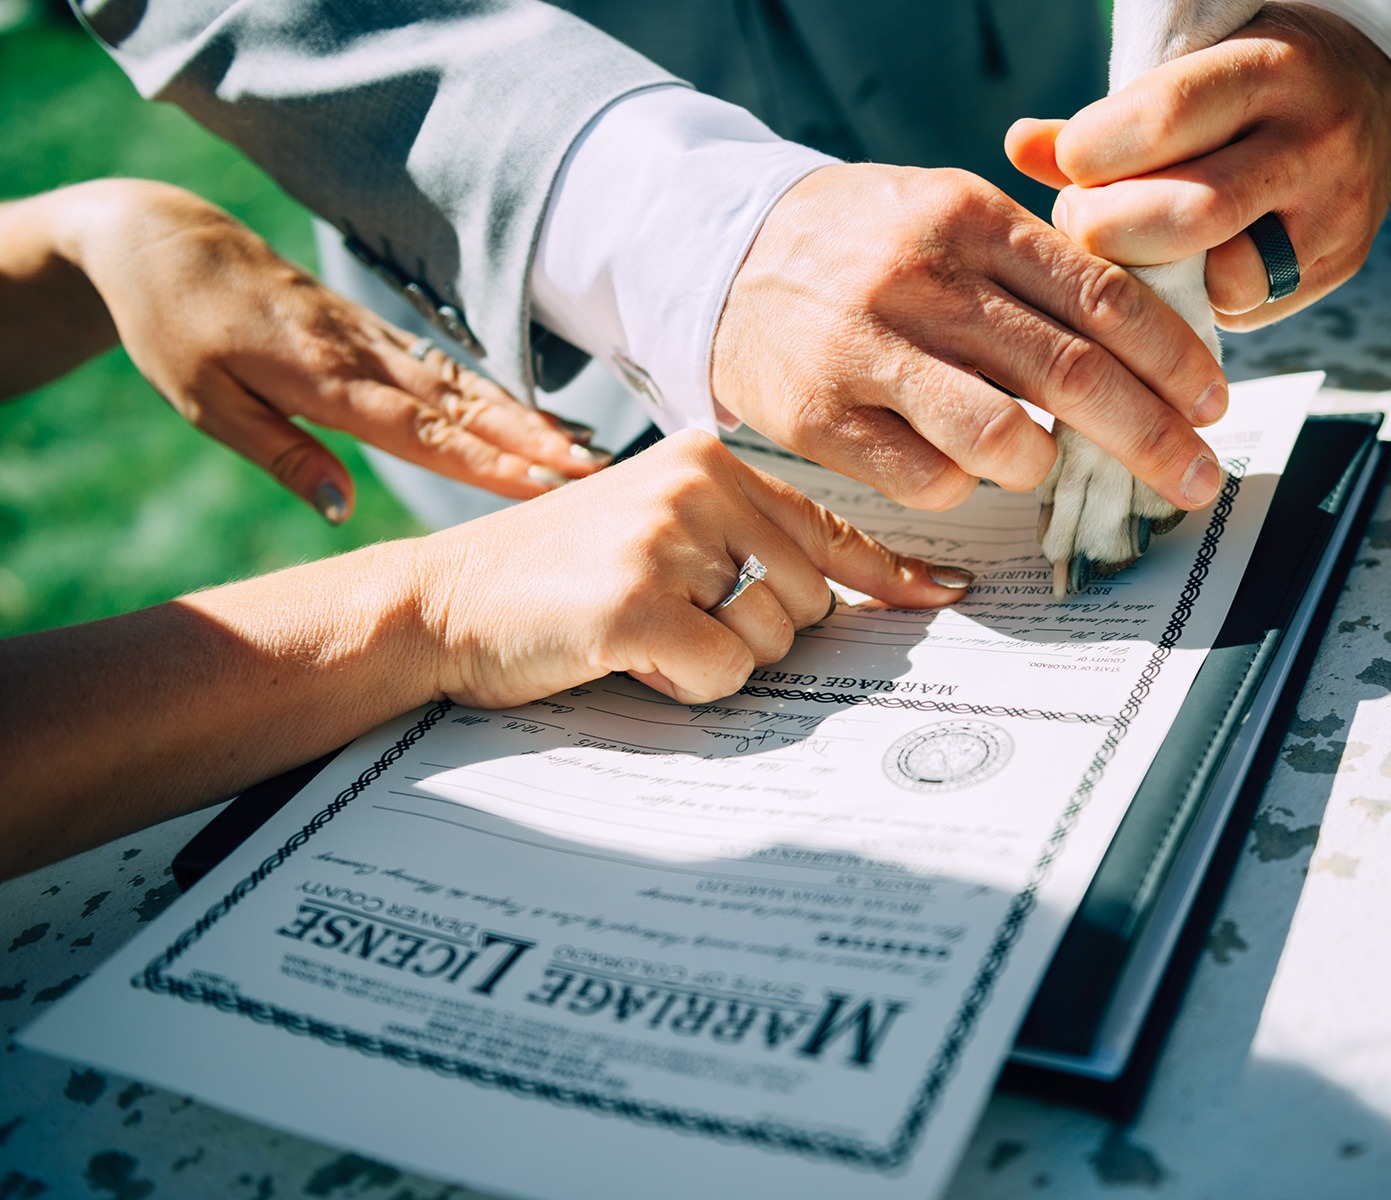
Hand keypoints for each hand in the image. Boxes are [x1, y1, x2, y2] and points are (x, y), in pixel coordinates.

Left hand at [59, 180, 601, 521]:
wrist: (164, 241)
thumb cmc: (174, 330)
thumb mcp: (207, 405)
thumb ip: (283, 455)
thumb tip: (343, 510)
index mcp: (323, 378)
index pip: (421, 430)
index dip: (485, 460)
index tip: (542, 486)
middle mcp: (364, 355)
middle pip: (463, 407)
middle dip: (532, 442)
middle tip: (594, 473)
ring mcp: (376, 339)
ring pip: (466, 386)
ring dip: (528, 420)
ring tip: (585, 451)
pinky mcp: (376, 332)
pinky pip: (448, 368)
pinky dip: (497, 395)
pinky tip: (534, 417)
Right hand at [412, 430, 971, 707]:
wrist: (442, 602)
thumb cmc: (560, 578)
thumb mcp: (661, 534)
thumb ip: (748, 545)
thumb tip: (857, 595)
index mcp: (709, 460)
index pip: (827, 526)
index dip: (889, 573)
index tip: (943, 596)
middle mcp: (697, 483)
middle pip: (811, 599)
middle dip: (758, 635)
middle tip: (677, 623)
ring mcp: (667, 538)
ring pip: (773, 641)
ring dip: (718, 661)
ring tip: (645, 634)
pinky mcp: (636, 601)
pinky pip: (725, 676)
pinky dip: (687, 687)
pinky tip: (631, 658)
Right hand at [711, 163, 1228, 512]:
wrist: (724, 257)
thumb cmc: (865, 246)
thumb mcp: (948, 215)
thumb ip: (1037, 264)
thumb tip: (1149, 340)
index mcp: (970, 218)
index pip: (1102, 295)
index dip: (1173, 360)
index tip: (1212, 404)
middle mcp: (922, 280)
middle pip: (1073, 376)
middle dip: (1154, 438)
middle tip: (1194, 477)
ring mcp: (866, 352)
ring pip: (1005, 442)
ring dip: (1047, 469)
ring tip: (1045, 466)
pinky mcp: (820, 421)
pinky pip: (930, 481)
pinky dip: (965, 485)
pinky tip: (960, 465)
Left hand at [1005, 3, 1390, 328]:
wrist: (1374, 103)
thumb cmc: (1254, 88)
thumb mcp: (1194, 74)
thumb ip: (1109, 121)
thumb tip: (1019, 147)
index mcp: (1272, 71)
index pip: (1165, 119)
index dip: (1093, 153)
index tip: (1070, 163)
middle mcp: (1314, 143)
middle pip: (1193, 214)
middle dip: (1113, 229)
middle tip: (1082, 221)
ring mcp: (1335, 215)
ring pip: (1224, 276)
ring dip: (1152, 279)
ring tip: (1127, 253)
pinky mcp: (1337, 268)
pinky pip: (1244, 309)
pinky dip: (1193, 301)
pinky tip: (1177, 273)